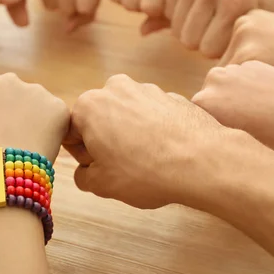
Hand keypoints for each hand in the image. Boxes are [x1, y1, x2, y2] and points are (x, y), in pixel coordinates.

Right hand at [0, 73, 68, 159]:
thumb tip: (5, 119)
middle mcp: (7, 79)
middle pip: (18, 94)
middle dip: (19, 112)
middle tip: (15, 139)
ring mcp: (35, 89)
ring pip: (40, 105)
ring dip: (38, 120)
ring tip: (28, 147)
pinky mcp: (57, 105)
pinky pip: (58, 118)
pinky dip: (55, 132)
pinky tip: (42, 148)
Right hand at [64, 74, 225, 209]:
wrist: (202, 162)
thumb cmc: (146, 172)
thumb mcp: (101, 185)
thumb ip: (83, 176)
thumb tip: (87, 171)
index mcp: (89, 106)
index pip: (71, 131)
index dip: (81, 154)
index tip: (97, 167)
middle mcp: (114, 89)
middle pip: (98, 118)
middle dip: (104, 140)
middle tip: (121, 166)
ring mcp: (145, 89)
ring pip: (126, 115)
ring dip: (129, 134)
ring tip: (146, 161)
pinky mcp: (171, 95)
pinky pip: (152, 115)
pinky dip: (153, 130)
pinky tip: (164, 152)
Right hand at [165, 0, 273, 56]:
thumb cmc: (263, 1)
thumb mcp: (255, 27)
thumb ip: (226, 47)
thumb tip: (190, 66)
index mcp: (237, 1)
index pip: (208, 50)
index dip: (218, 49)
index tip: (229, 38)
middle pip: (188, 39)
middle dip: (201, 39)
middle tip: (216, 28)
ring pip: (175, 25)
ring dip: (189, 26)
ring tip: (207, 16)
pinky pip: (167, 6)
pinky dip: (179, 10)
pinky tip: (196, 4)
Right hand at [193, 61, 273, 158]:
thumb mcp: (236, 143)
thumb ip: (213, 132)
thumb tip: (202, 130)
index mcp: (204, 103)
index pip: (194, 116)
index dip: (209, 126)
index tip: (224, 134)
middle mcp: (213, 80)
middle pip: (207, 96)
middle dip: (219, 107)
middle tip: (241, 123)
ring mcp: (234, 67)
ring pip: (224, 84)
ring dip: (233, 94)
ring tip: (257, 112)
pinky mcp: (253, 60)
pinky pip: (242, 75)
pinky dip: (250, 84)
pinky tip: (268, 99)